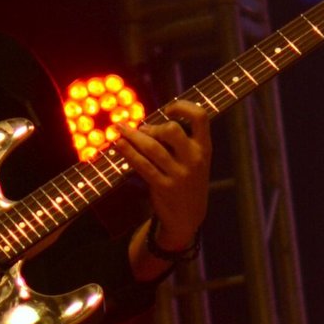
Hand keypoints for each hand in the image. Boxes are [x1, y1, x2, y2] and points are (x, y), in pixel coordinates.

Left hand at [121, 99, 210, 257]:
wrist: (188, 217)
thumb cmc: (187, 182)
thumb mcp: (195, 161)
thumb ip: (181, 142)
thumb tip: (151, 123)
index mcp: (205, 148)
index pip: (201, 117)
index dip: (184, 107)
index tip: (168, 109)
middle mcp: (194, 159)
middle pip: (172, 130)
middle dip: (153, 126)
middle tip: (142, 129)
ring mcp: (179, 174)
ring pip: (152, 148)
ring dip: (133, 136)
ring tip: (121, 130)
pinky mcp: (164, 187)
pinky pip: (143, 166)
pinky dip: (128, 153)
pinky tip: (119, 145)